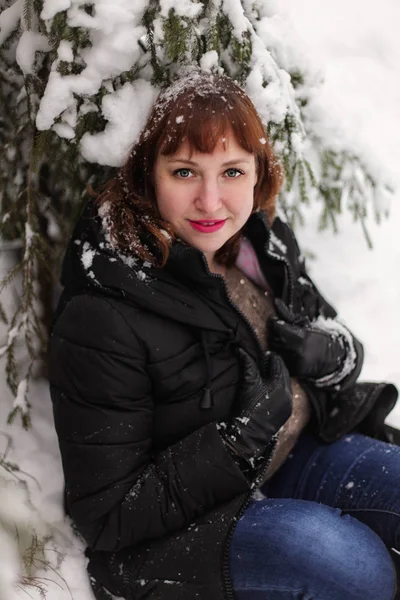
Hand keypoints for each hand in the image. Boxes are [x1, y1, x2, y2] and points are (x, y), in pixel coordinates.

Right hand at [219, 348, 291, 466]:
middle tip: (265, 363)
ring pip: (286, 383)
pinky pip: (285, 394)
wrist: (251, 432)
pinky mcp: (286, 410)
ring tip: (266, 375)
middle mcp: (287, 391)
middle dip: (275, 366)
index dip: (270, 356)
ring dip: (278, 377)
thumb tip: (241, 349)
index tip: (264, 355)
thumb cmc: (249, 406)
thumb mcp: (248, 381)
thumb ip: (247, 363)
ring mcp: (288, 402)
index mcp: (279, 382)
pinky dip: (279, 388)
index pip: (278, 362)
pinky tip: (270, 389)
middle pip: (284, 371)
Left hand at [268, 299, 347, 382]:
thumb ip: (288, 316)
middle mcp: (296, 351)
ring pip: (274, 349)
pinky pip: (279, 360)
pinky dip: (280, 354)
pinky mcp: (292, 371)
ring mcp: (294, 363)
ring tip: (285, 341)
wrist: (331, 360)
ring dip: (276, 343)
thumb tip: (276, 301)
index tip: (274, 320)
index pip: (277, 328)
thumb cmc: (318, 339)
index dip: (274, 323)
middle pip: (273, 338)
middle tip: (280, 330)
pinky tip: (287, 351)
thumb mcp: (306, 326)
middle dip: (274, 333)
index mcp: (301, 338)